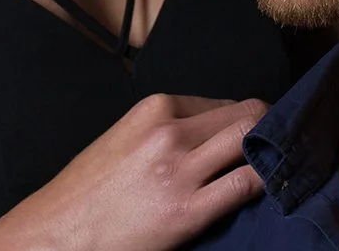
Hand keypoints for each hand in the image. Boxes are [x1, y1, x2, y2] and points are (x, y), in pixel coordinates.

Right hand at [0, 93, 268, 250]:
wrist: (57, 234)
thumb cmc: (86, 193)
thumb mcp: (122, 139)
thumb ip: (163, 129)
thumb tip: (206, 134)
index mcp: (154, 110)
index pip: (222, 104)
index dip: (242, 121)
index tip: (252, 134)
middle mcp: (171, 132)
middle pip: (246, 116)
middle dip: (267, 129)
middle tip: (279, 146)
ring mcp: (181, 171)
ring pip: (252, 143)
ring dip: (272, 152)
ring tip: (281, 164)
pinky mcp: (188, 211)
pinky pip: (245, 186)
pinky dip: (265, 183)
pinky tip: (271, 190)